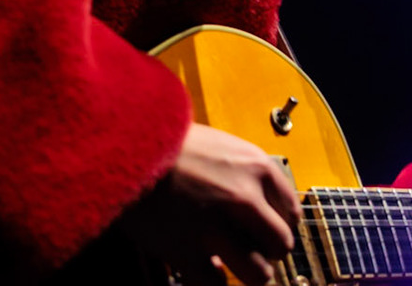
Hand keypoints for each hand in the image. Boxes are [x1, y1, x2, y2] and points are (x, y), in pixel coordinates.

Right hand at [119, 122, 301, 284]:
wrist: (120, 144)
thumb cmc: (164, 141)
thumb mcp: (216, 143)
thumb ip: (242, 172)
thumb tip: (260, 205)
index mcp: (255, 166)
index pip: (291, 212)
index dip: (275, 223)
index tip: (260, 228)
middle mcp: (244, 197)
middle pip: (281, 245)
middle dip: (264, 250)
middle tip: (244, 246)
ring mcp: (217, 226)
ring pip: (259, 274)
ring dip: (242, 270)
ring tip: (224, 260)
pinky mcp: (188, 250)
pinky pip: (214, 284)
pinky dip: (206, 278)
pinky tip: (196, 263)